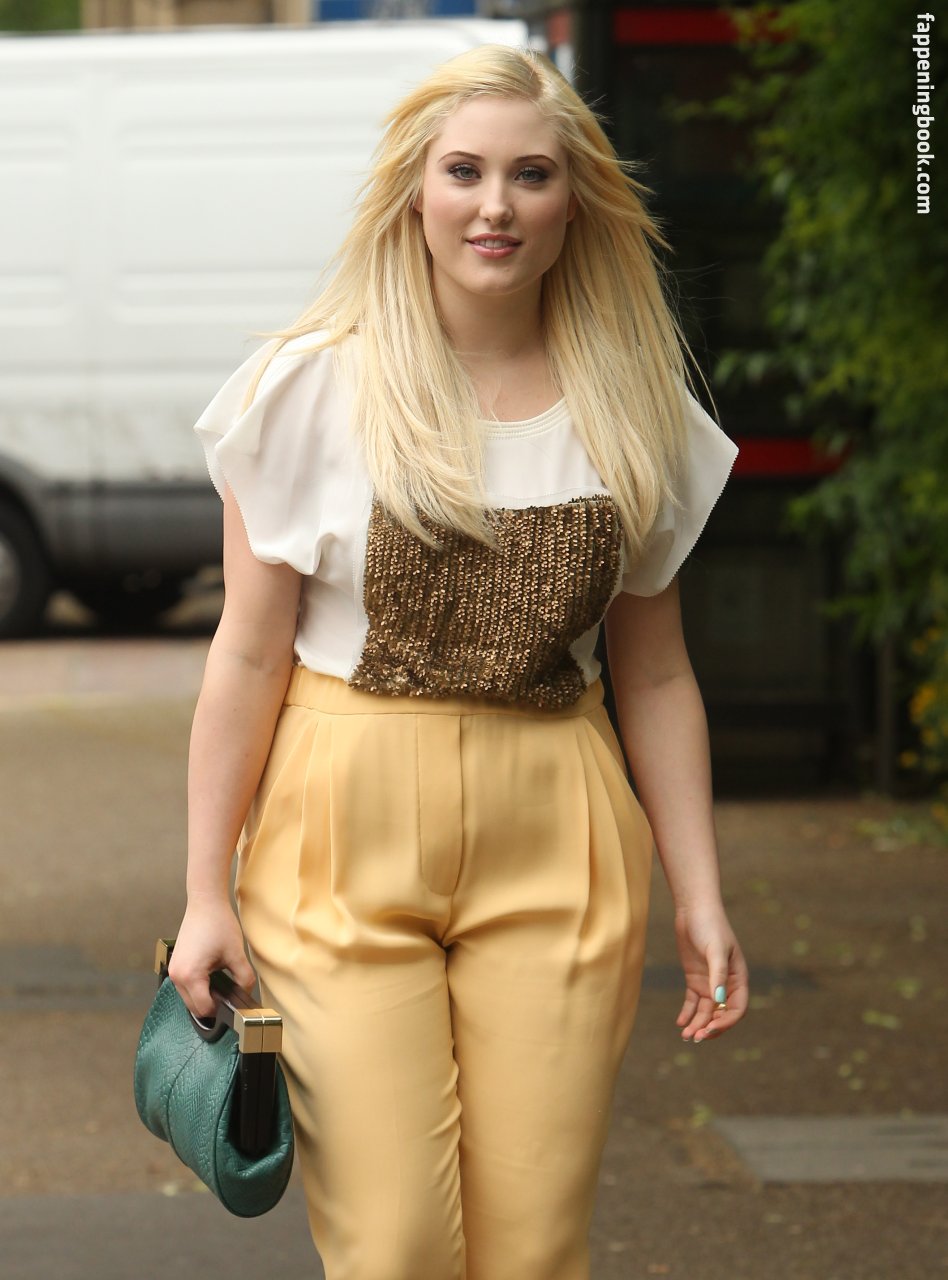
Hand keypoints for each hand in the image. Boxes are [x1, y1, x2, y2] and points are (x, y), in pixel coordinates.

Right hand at [167, 896, 257, 1019]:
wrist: (205, 903)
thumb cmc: (218, 924)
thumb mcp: (236, 954)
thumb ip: (244, 978)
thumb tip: (245, 993)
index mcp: (190, 976)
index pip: (204, 1009)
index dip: (220, 1009)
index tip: (232, 1002)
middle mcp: (177, 976)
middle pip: (194, 1008)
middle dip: (212, 1005)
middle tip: (229, 993)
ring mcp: (174, 970)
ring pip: (189, 998)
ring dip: (204, 996)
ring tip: (221, 983)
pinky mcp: (175, 964)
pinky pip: (185, 987)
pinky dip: (197, 988)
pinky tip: (212, 977)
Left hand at [673, 902, 748, 1042]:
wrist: (693, 910)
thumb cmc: (710, 925)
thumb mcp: (715, 949)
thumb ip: (717, 974)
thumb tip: (719, 1000)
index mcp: (738, 978)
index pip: (737, 1008)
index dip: (726, 1021)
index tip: (711, 1028)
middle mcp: (725, 984)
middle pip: (721, 1014)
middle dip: (710, 1027)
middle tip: (695, 1037)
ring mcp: (709, 982)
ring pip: (706, 1011)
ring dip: (697, 1024)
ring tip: (686, 1035)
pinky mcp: (695, 979)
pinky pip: (693, 1002)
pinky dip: (687, 1013)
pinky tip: (680, 1023)